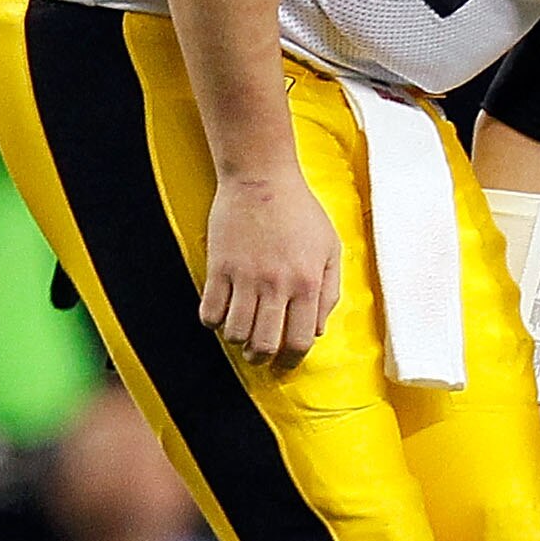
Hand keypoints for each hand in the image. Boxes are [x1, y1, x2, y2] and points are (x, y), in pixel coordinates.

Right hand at [200, 168, 341, 363]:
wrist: (262, 178)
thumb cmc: (300, 212)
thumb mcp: (330, 248)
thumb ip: (330, 292)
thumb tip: (317, 330)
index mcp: (308, 282)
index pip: (300, 340)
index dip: (292, 360)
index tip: (285, 362)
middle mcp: (277, 284)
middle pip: (264, 344)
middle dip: (262, 358)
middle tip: (260, 354)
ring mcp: (245, 277)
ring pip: (234, 334)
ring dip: (237, 341)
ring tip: (241, 332)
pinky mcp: (219, 267)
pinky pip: (209, 312)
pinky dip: (213, 321)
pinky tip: (222, 313)